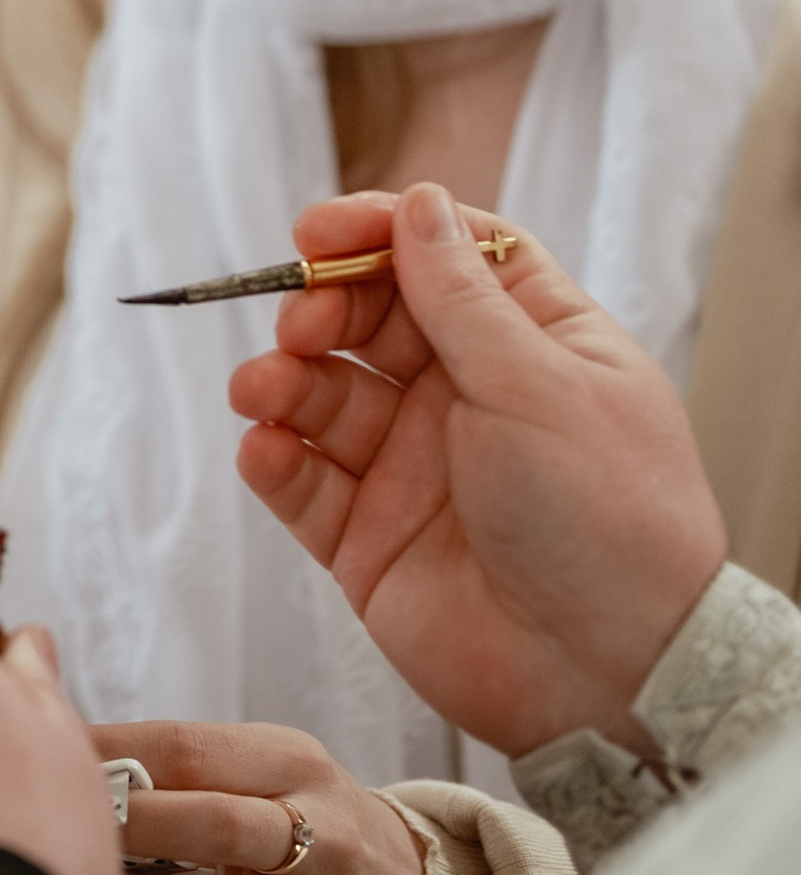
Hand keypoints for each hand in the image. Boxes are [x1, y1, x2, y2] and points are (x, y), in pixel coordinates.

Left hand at [93, 718, 426, 874]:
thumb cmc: (311, 830)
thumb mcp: (275, 772)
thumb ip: (187, 761)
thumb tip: (70, 741)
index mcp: (301, 768)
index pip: (192, 749)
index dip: (112, 753)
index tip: (55, 759)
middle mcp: (328, 843)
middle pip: (209, 828)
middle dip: (125, 827)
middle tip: (69, 832)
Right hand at [232, 180, 727, 759]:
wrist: (612, 672)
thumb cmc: (608, 517)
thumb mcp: (537, 383)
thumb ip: (460, 297)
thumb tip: (419, 202)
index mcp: (529, 344)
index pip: (444, 257)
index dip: (379, 234)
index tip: (320, 232)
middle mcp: (466, 397)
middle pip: (369, 319)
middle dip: (321, 309)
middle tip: (301, 325)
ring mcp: (413, 468)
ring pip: (323, 397)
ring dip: (281, 381)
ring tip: (262, 392)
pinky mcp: (369, 539)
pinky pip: (304, 484)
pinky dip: (273, 459)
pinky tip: (266, 449)